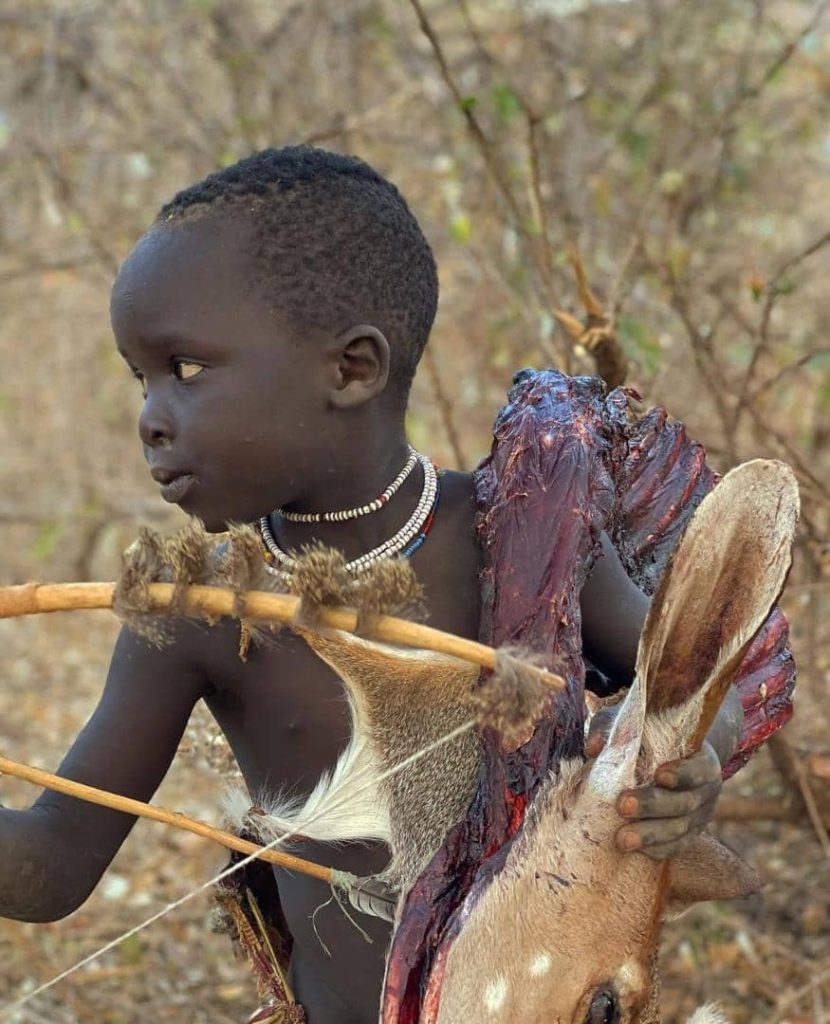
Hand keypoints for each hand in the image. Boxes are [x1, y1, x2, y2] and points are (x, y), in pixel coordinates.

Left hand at [586, 705, 722, 859]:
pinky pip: (676, 847)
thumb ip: (614, 730)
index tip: (659, 774)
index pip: (698, 768)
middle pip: (684, 803)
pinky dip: (657, 850)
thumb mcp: (635, 725)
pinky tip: (636, 852)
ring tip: (622, 840)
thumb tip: (592, 747)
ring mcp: (700, 817)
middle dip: (652, 805)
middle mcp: (706, 791)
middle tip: (623, 805)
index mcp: (702, 760)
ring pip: (679, 830)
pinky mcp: (689, 836)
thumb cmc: (652, 737)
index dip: (682, 773)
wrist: (680, 759)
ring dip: (650, 836)